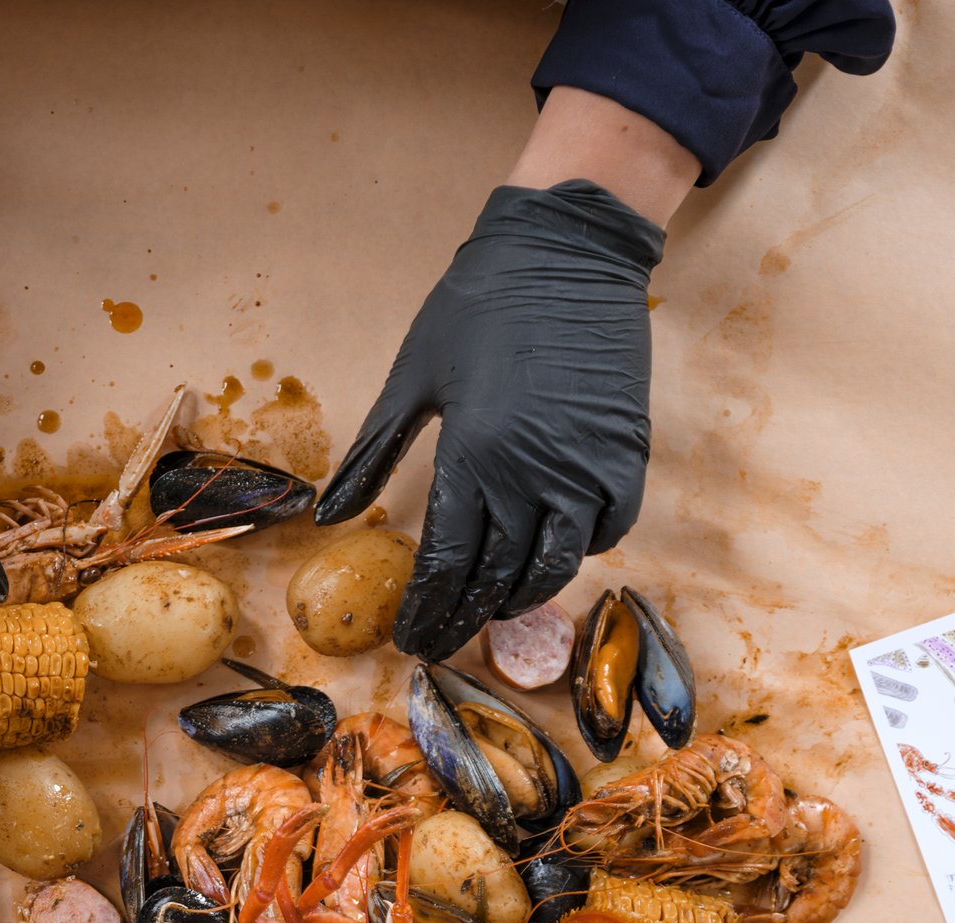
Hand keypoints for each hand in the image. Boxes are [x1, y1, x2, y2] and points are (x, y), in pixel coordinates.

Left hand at [314, 180, 665, 661]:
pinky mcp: (626, 454)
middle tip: (442, 641)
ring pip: (556, 567)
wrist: (566, 249)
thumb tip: (328, 517)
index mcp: (473, 456)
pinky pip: (608, 530)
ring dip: (521, 599)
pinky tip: (552, 555)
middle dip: (464, 620)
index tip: (410, 639)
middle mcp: (532, 474)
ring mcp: (586, 467)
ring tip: (491, 609)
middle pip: (497, 579)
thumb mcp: (412, 376)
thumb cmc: (478, 304)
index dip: (426, 610)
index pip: (445, 565)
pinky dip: (580, 553)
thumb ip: (372, 453)